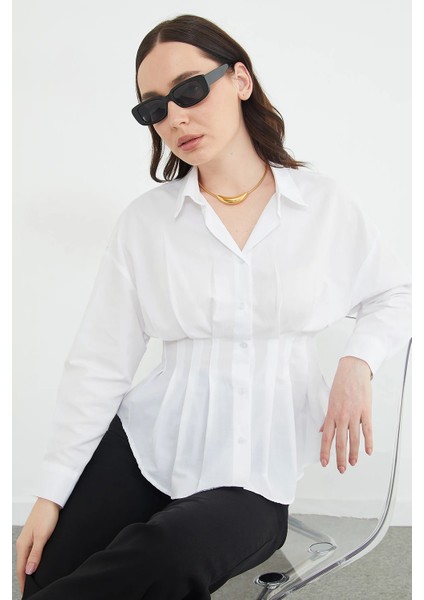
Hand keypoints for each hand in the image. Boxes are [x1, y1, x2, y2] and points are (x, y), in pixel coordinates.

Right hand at [16, 497, 60, 593]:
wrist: (51, 499)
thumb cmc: (47, 515)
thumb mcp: (42, 537)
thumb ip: (35, 554)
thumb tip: (29, 571)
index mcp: (23, 544)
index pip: (21, 568)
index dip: (23, 582)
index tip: (26, 592)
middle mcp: (23, 542)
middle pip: (22, 564)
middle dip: (25, 577)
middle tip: (30, 588)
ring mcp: (28, 538)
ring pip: (26, 558)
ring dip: (28, 569)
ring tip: (32, 580)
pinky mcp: (34, 534)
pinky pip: (30, 551)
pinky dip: (32, 560)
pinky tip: (36, 562)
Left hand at [320, 356, 372, 472]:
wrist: (352, 371)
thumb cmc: (341, 385)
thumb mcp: (330, 401)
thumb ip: (327, 418)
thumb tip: (323, 431)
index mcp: (331, 414)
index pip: (327, 437)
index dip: (325, 451)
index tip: (324, 463)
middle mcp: (341, 416)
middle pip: (340, 441)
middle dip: (340, 457)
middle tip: (341, 469)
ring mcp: (354, 414)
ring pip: (354, 438)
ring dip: (353, 453)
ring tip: (353, 463)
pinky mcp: (365, 411)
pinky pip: (367, 429)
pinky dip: (368, 441)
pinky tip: (368, 451)